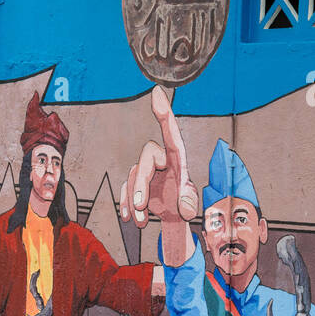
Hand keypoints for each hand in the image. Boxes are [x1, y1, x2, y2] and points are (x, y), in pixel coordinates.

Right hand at [119, 85, 198, 226]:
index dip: (163, 113)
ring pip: (133, 176)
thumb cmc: (184, 205)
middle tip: (141, 208)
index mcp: (177, 159)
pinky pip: (124, 188)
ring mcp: (145, 170)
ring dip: (134, 201)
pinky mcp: (134, 182)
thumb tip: (184, 206)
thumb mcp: (189, 205)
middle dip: (140, 184)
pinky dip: (125, 204)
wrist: (173, 217)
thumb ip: (189, 203)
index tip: (157, 92)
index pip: (170, 133)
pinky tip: (129, 218)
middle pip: (145, 160)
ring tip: (142, 223)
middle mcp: (160, 160)